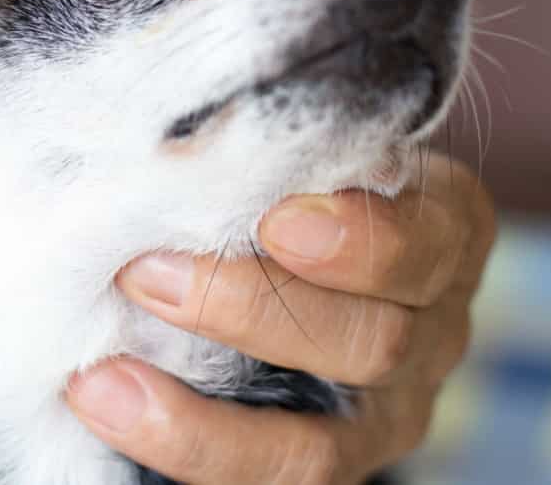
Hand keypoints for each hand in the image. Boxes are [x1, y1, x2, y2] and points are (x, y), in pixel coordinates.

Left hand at [66, 158, 495, 483]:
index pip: (427, 240)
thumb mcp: (300, 131)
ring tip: (104, 371)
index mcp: (446, 226)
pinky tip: (103, 398)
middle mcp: (434, 328)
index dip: (358, 238)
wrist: (279, 242)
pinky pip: (268, 482)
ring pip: (318, 443)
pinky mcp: (328, 460)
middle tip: (147, 270)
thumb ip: (268, 126)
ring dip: (199, 410)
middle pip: (374, 341)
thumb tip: (191, 104)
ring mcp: (386, 413)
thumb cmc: (282, 161)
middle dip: (251, 308)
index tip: (273, 217)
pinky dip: (182, 444)